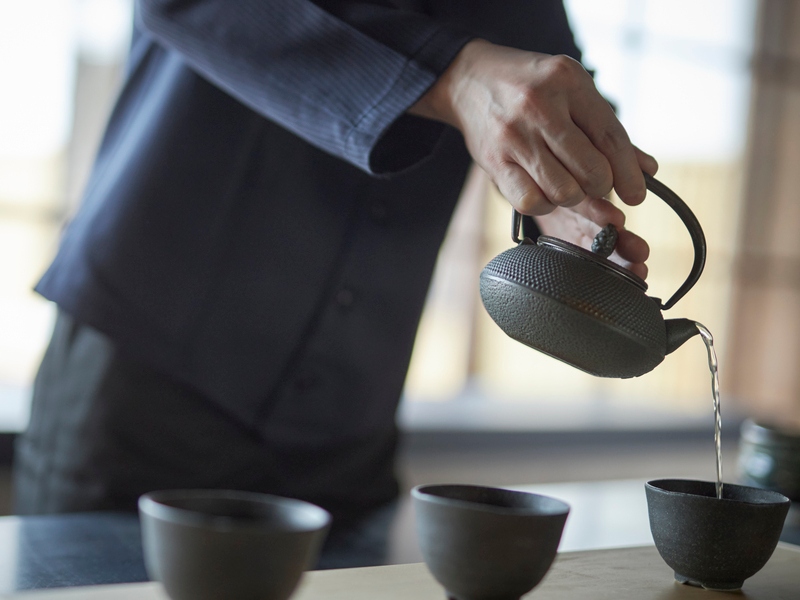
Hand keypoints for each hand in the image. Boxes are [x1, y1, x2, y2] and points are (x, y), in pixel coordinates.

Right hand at [410, 39, 656, 276]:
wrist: (470, 79)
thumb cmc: (530, 87)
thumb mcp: (571, 91)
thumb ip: (606, 129)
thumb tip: (647, 169)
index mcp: (568, 82)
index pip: (611, 138)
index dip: (629, 174)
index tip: (637, 195)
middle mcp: (540, 106)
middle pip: (591, 171)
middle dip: (600, 186)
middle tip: (593, 182)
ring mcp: (514, 135)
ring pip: (563, 191)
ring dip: (572, 196)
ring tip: (566, 183)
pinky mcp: (494, 160)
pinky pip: (531, 201)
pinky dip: (544, 204)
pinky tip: (543, 190)